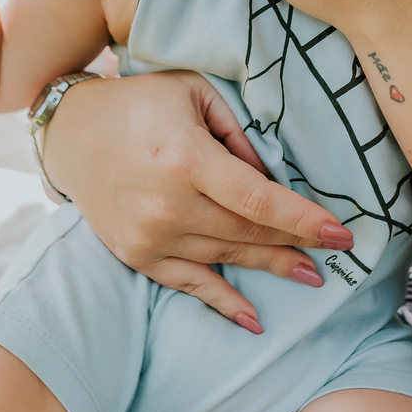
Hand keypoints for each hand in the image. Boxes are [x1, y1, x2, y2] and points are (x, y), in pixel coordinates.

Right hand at [39, 70, 356, 328]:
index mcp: (186, 157)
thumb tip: (270, 177)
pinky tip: (254, 318)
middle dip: (296, 244)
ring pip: (225, 258)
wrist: (70, 133)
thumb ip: (237, 133)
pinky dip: (224, 302)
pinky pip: (189, 285)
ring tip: (309, 275)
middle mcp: (168, 203)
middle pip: (247, 232)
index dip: (303, 219)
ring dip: (270, 267)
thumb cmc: (139, 103)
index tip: (341, 234)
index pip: (258, 198)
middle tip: (336, 254)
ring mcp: (150, 235)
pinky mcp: (136, 254)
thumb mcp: (194, 93)